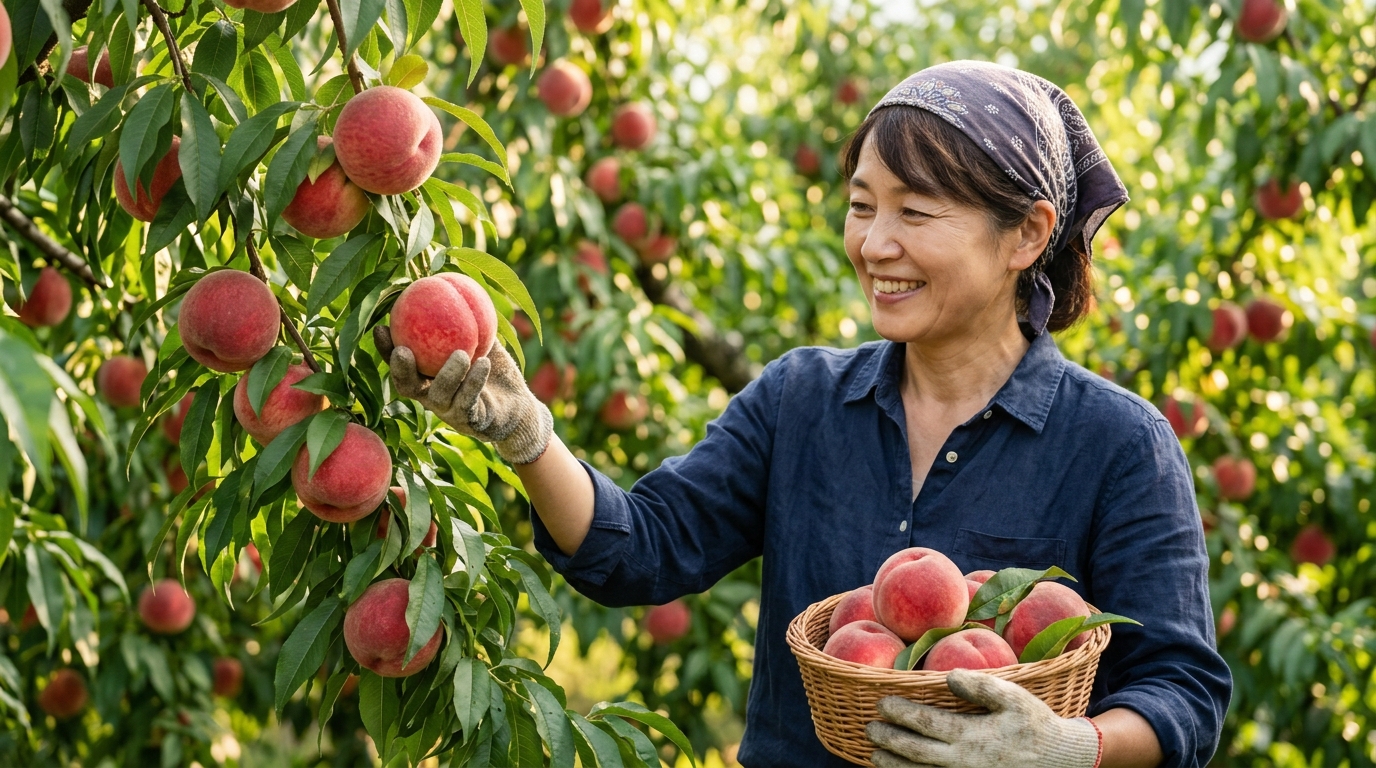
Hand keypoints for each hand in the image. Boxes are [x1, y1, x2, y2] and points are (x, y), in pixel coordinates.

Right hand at [374, 325, 552, 464]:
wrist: (517, 405)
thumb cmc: (493, 365)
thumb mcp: (479, 337)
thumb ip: (461, 317)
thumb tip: (446, 279)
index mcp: (425, 377)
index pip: (400, 363)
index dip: (386, 349)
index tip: (381, 327)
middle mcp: (431, 396)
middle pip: (406, 387)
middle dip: (400, 370)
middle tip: (403, 351)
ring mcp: (449, 412)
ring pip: (439, 396)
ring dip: (448, 374)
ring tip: (460, 354)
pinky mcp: (471, 422)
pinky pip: (470, 401)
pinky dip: (475, 382)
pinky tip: (483, 363)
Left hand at [866, 669, 1101, 767]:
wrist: (1061, 761)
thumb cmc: (1035, 725)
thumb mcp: (1015, 699)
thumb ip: (983, 686)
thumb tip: (949, 675)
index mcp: (971, 736)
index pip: (926, 723)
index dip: (901, 713)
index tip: (882, 703)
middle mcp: (963, 762)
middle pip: (915, 752)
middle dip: (890, 740)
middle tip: (870, 728)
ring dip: (894, 765)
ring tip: (875, 754)